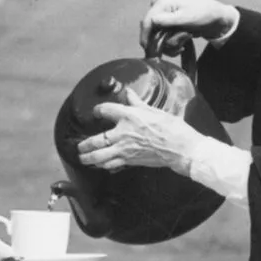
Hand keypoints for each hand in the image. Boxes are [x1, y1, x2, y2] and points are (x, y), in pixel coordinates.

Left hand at [76, 99, 203, 174]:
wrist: (181, 148)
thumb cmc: (171, 129)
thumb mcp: (154, 110)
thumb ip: (137, 102)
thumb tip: (129, 94)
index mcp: (129, 116)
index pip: (106, 110)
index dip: (98, 110)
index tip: (96, 112)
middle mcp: (123, 133)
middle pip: (96, 140)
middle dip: (85, 145)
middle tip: (79, 146)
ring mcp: (125, 149)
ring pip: (100, 157)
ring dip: (89, 158)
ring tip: (83, 158)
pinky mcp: (131, 161)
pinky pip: (112, 165)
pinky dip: (104, 166)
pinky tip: (101, 166)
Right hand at [140, 0, 237, 48]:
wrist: (216, 16)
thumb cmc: (204, 14)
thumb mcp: (186, 18)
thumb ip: (168, 20)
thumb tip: (152, 21)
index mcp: (163, 0)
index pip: (147, 21)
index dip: (145, 37)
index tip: (148, 51)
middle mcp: (160, 3)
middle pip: (151, 29)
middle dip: (163, 42)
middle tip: (178, 47)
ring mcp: (163, 11)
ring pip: (157, 34)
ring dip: (169, 43)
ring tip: (183, 45)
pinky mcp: (167, 19)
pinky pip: (162, 33)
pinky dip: (170, 41)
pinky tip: (181, 44)